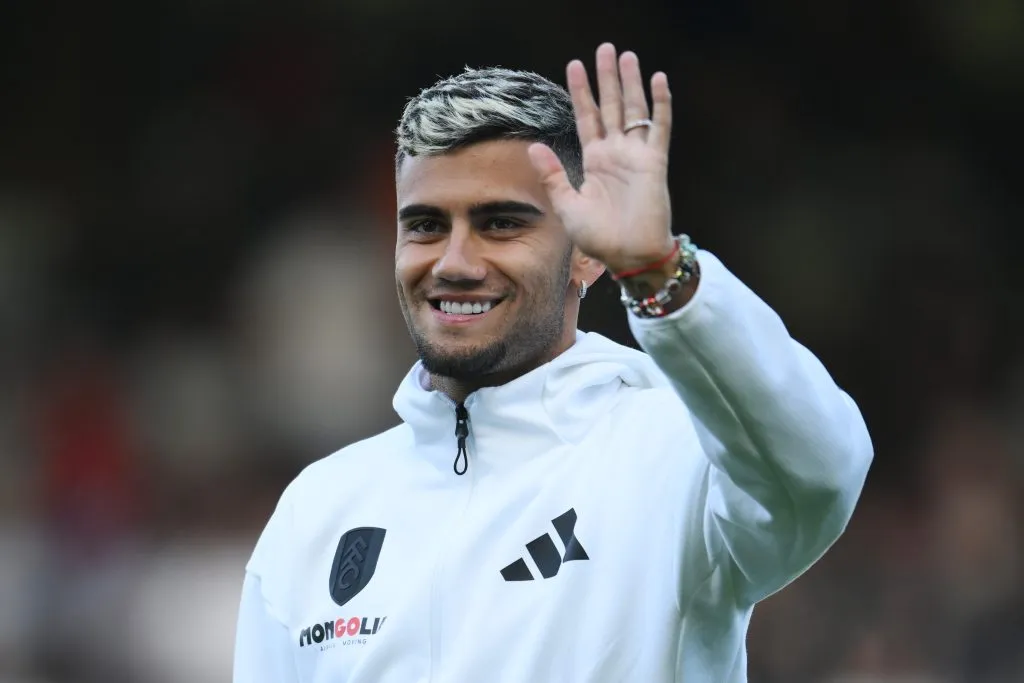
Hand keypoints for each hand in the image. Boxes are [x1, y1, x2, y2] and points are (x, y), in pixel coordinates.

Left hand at [528, 43, 674, 273]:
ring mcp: (636, 155)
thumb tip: (533, 147)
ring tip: (626, 56)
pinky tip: (658, 80)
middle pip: (610, 105)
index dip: (581, 92)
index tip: (574, 65)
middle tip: (604, 48)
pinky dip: (660, 104)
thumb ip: (552, 176)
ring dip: (631, 83)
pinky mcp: (654, 162)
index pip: (586, 117)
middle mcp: (615, 153)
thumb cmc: (598, 237)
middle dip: (606, 77)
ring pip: (633, 110)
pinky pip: (659, 127)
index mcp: (594, 161)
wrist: (628, 255)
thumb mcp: (567, 205)